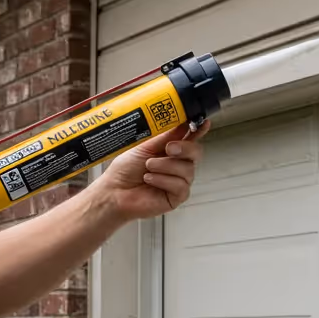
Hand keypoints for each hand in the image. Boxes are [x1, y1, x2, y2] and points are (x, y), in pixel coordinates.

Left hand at [91, 121, 208, 220]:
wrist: (114, 191)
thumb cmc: (125, 170)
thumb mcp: (144, 146)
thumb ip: (164, 135)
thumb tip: (180, 121)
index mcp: (170, 150)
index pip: (190, 138)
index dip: (199, 130)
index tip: (203, 122)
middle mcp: (177, 165)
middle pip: (196, 152)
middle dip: (185, 148)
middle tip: (168, 148)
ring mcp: (179, 181)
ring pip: (187, 169)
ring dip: (165, 166)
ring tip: (148, 168)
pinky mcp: (177, 196)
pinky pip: (180, 185)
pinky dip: (163, 180)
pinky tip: (150, 180)